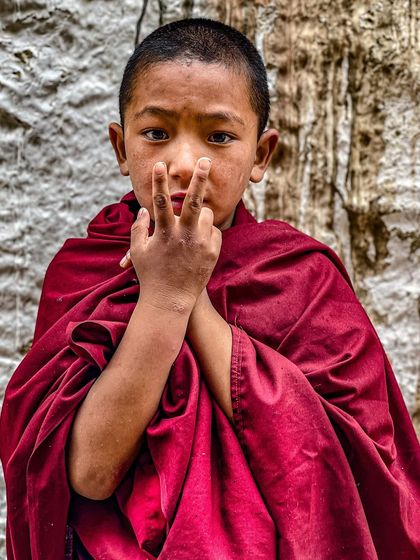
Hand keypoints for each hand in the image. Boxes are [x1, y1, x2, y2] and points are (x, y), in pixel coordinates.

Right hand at [120, 158, 221, 312]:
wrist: (172, 301)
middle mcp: (184, 236)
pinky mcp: (212, 252)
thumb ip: (138, 228)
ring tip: (192, 227)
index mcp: (164, 233)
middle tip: (205, 160)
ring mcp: (201, 244)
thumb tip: (142, 209)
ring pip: (207, 215)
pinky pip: (214, 231)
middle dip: (200, 178)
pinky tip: (198, 243)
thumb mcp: (138, 251)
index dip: (158, 181)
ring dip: (200, 215)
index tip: (159, 165)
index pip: (160, 201)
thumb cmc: (151, 275)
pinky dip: (207, 232)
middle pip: (195, 200)